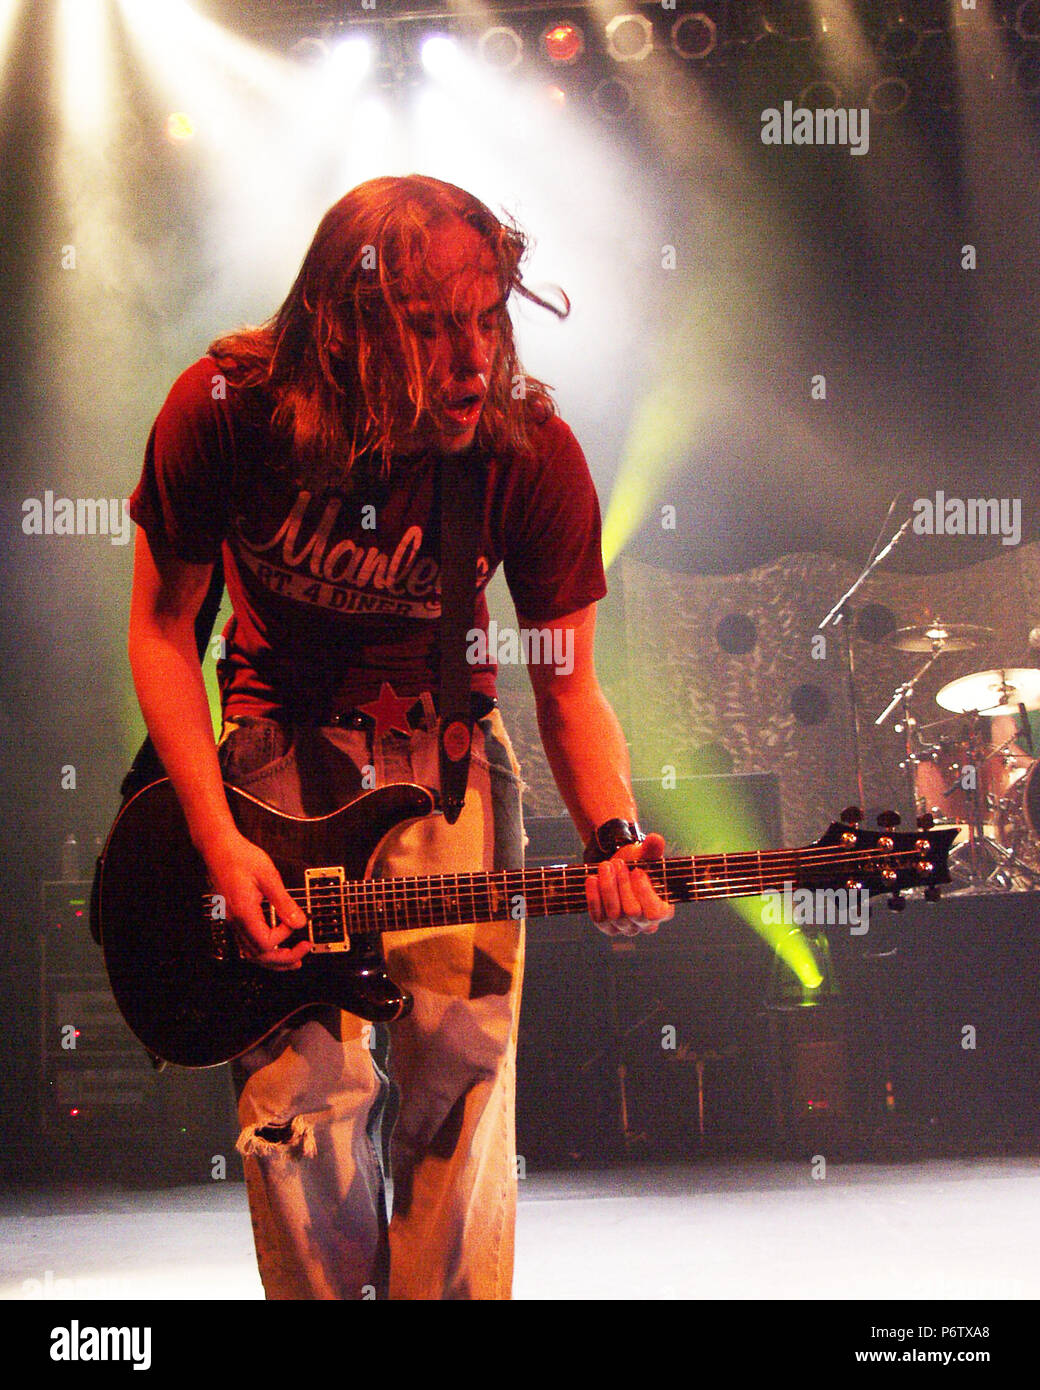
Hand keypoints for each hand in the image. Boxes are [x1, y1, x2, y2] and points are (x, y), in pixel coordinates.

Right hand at [201, 831, 309, 970]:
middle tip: (302, 954)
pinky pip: (247, 942)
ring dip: (273, 960)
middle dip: (282, 960)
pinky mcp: (234, 916)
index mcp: (244, 912)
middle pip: (258, 955)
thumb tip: (299, 922)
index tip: (295, 922)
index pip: (265, 942)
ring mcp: (232, 920)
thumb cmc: (240, 857)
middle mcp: (235, 921)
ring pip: (251, 953)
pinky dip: (263, 950)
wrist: (219, 847)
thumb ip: (284, 902)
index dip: (284, 936)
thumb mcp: (269, 876)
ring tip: (292, 959)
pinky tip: (274, 947)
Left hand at [585, 833, 673, 937]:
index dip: (644, 892)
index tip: (637, 870)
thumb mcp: (646, 855)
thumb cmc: (639, 864)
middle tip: (618, 862)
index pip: (655, 912)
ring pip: (613, 914)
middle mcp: (645, 925)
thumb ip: (653, 849)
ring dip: (608, 887)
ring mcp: (625, 928)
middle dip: (623, 885)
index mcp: (663, 911)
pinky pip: (598, 917)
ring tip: (605, 866)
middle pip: (632, 912)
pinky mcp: (606, 926)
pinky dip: (594, 898)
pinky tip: (592, 879)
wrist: (618, 869)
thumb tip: (656, 839)